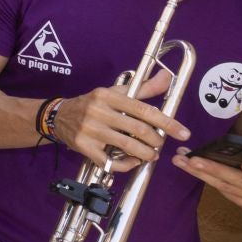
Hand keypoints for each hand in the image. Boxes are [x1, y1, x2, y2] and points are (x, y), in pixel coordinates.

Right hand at [48, 68, 188, 169]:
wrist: (58, 117)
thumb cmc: (92, 104)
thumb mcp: (114, 92)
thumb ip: (143, 88)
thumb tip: (166, 76)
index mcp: (108, 95)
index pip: (143, 109)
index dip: (167, 122)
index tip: (183, 132)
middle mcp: (98, 111)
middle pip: (138, 129)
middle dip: (156, 141)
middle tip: (160, 145)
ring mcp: (90, 130)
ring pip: (127, 146)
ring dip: (145, 154)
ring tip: (150, 155)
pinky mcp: (84, 147)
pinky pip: (111, 162)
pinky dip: (126, 164)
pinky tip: (132, 161)